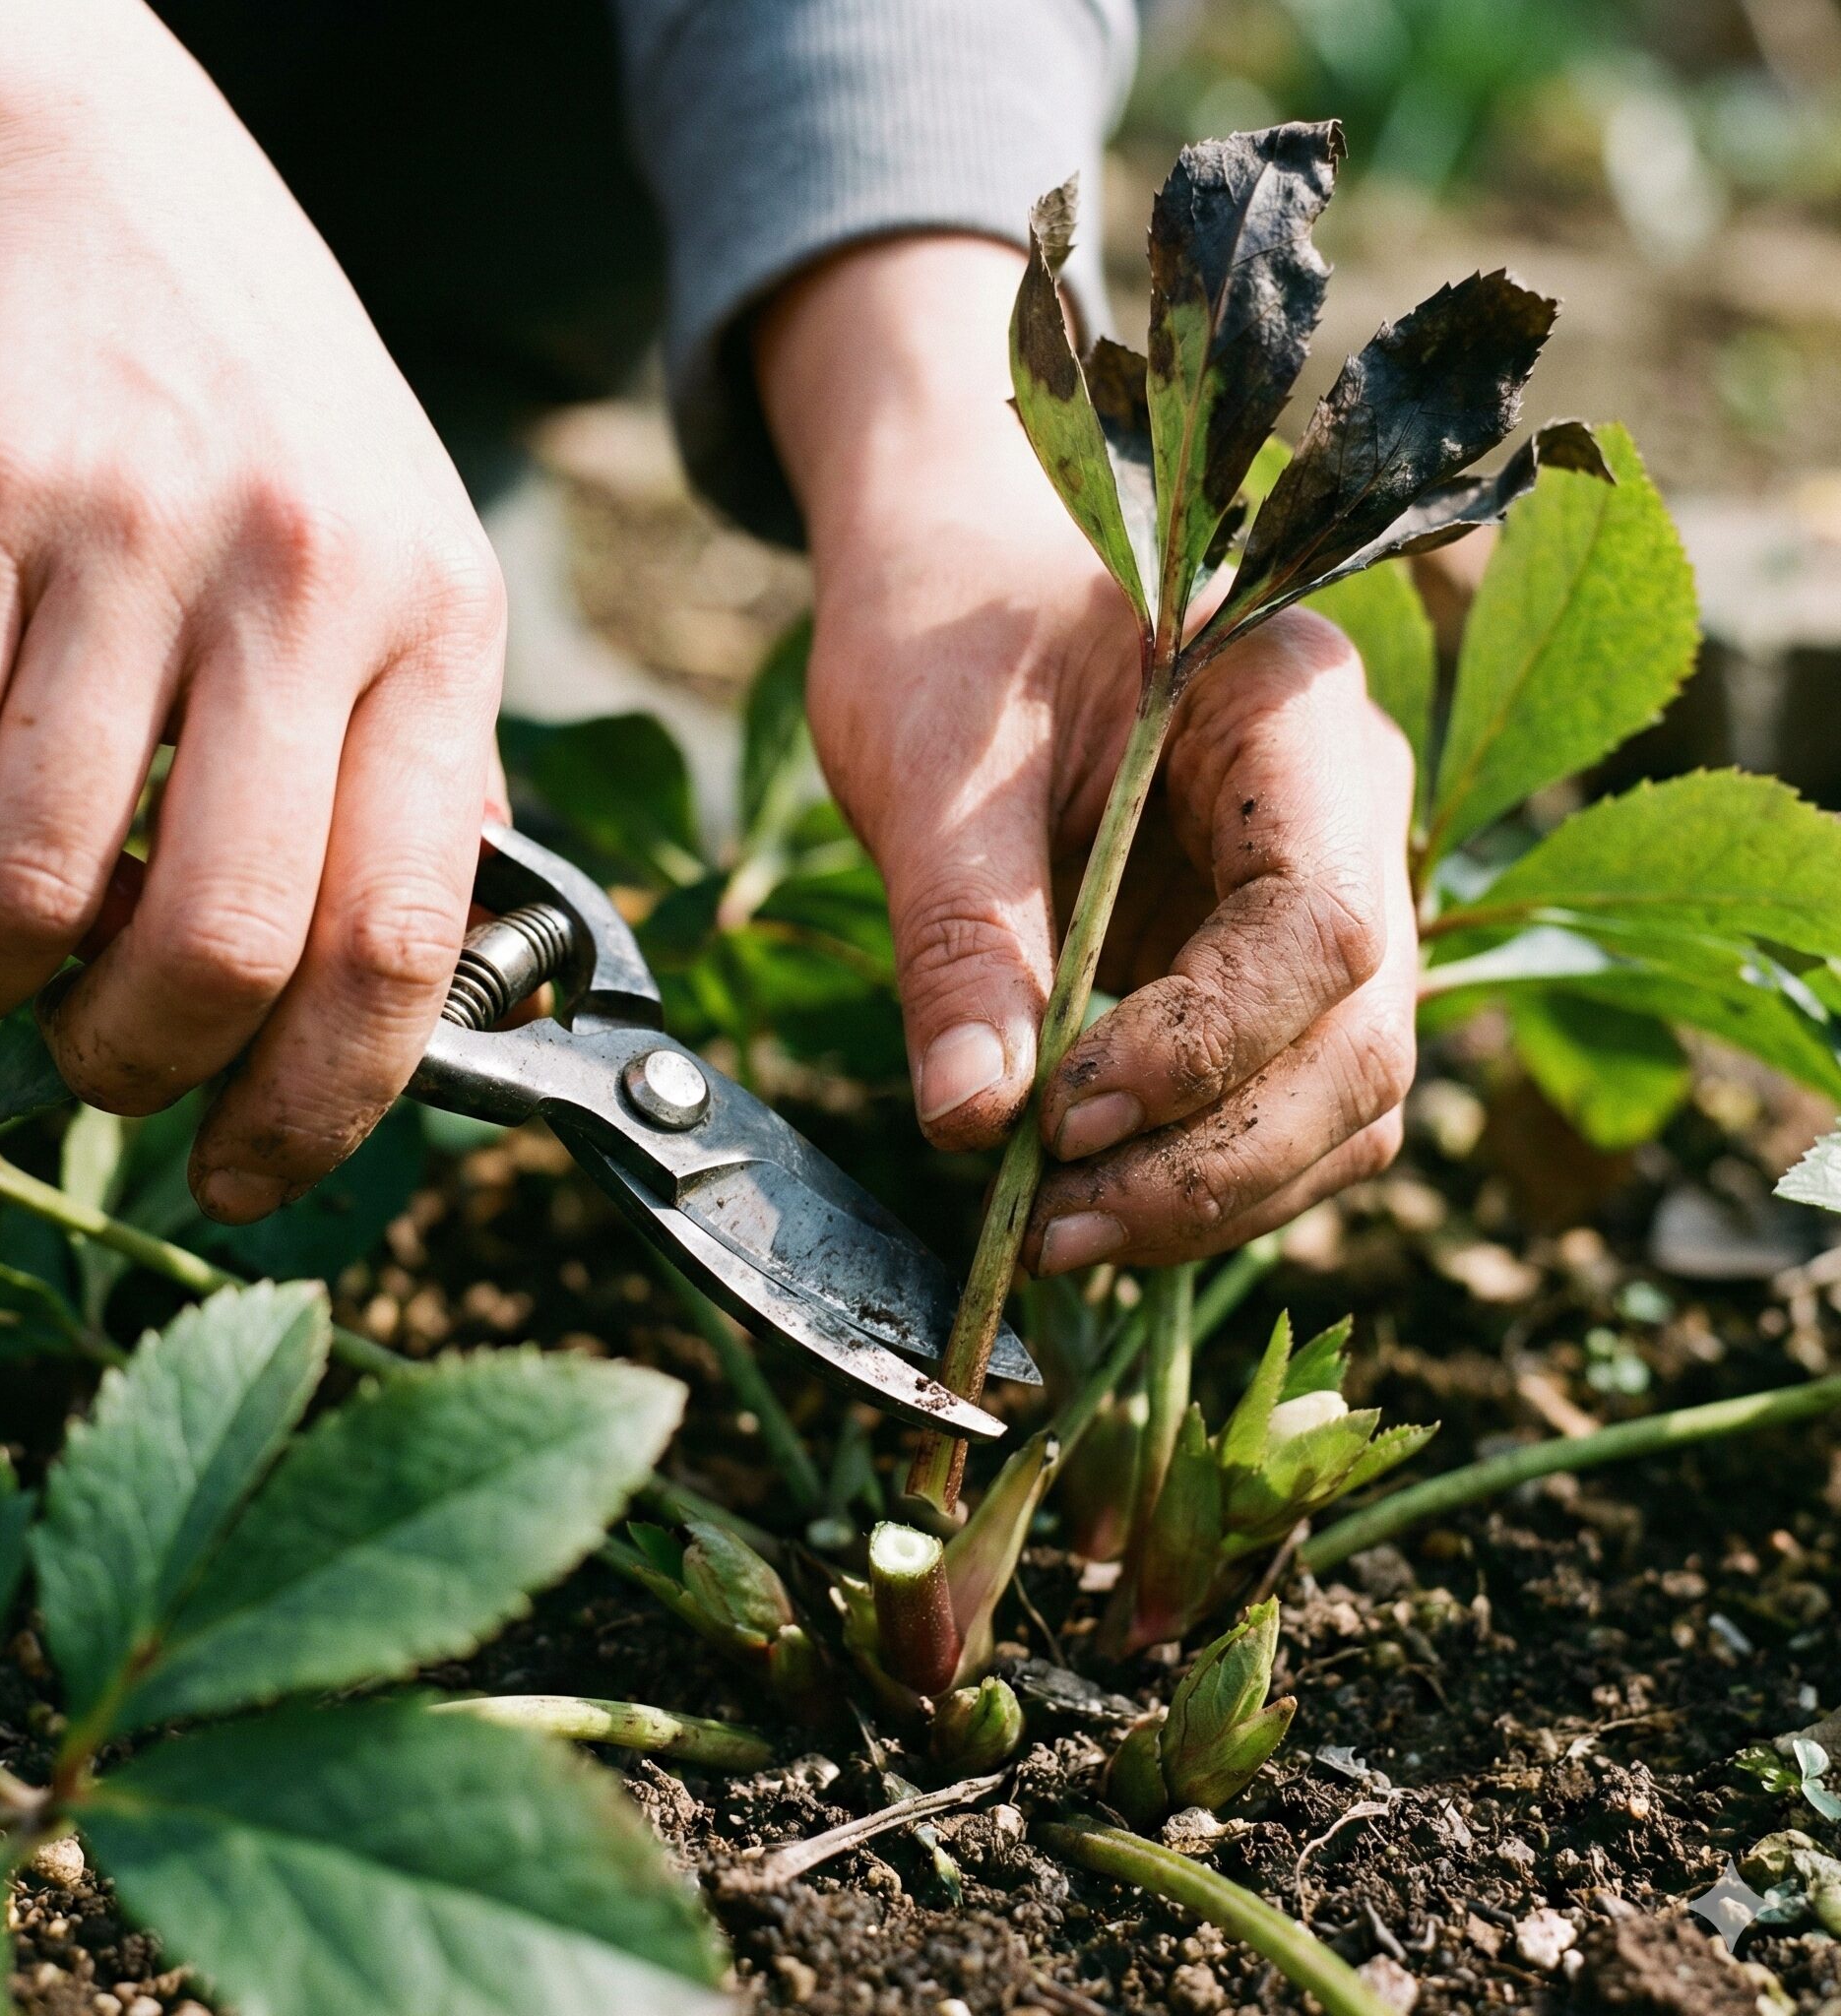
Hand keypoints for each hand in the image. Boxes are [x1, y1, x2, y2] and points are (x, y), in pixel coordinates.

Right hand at [0, 1, 503, 1220]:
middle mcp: (308, 590)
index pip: (402, 933)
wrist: (104, 186)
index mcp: (438, 634)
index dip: (325, 1100)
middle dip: (140, 1064)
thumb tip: (418, 971)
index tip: (255, 1173)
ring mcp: (137, 538)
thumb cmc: (270, 429)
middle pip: (219, 940)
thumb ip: (425, 770)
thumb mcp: (412, 580)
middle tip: (101, 1067)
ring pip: (35, 877)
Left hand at [758, 236, 1416, 1272]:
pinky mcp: (1269, 973)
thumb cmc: (952, 629)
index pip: (1318, 922)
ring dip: (1214, 1195)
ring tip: (1057, 1236)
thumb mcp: (932, 760)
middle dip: (1216, 1161)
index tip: (1064, 1119)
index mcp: (1293, 712)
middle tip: (1056, 1227)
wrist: (965, 584)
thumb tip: (972, 1123)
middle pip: (1358, 1041)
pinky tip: (1091, 1201)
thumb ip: (962, 936)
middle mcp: (1347, 816)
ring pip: (1342, 1099)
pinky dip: (1201, 1175)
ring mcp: (1326, 899)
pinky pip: (1285, 1103)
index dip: (1206, 1048)